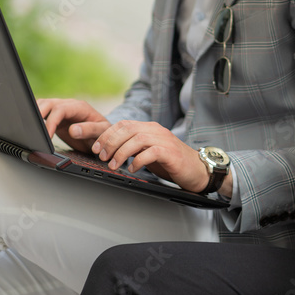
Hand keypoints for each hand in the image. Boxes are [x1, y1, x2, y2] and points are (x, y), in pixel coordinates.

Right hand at [37, 98, 110, 152]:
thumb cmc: (103, 133)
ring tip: (29, 127)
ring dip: (34, 113)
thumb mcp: (101, 132)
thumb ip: (89, 130)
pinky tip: (30, 125)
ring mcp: (61, 109)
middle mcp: (69, 105)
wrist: (102, 135)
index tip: (47, 136)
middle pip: (48, 103)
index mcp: (80, 107)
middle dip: (38, 114)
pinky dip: (35, 117)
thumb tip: (73, 130)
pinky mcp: (55, 117)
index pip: (60, 110)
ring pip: (43, 105)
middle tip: (32, 130)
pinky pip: (42, 112)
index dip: (51, 122)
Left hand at [90, 120, 214, 192]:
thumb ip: (134, 148)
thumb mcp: (149, 152)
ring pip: (137, 139)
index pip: (123, 124)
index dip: (107, 135)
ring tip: (113, 165)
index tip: (96, 147)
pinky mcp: (171, 153)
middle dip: (110, 142)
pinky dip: (138, 161)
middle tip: (101, 156)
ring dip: (121, 152)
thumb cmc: (172, 162)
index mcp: (149, 128)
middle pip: (127, 129)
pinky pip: (151, 153)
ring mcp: (164, 140)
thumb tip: (111, 152)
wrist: (198, 169)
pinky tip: (132, 169)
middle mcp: (156, 130)